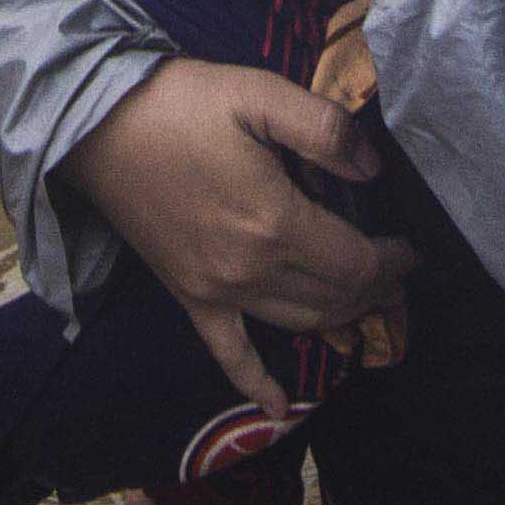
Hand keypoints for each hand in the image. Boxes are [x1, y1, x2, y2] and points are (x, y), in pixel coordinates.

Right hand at [59, 59, 401, 420]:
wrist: (94, 126)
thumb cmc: (181, 104)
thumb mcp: (261, 93)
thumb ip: (326, 130)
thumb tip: (371, 171)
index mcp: (276, 223)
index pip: (358, 264)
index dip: (393, 261)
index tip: (409, 247)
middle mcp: (250, 271)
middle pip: (336, 300)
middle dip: (376, 289)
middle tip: (396, 270)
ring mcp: (216, 291)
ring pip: (299, 323)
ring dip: (340, 318)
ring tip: (366, 300)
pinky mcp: (189, 297)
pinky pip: (228, 353)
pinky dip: (255, 384)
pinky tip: (277, 410)